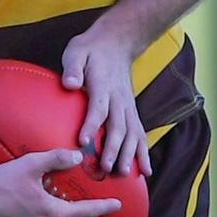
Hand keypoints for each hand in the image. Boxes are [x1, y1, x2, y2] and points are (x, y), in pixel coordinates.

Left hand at [61, 26, 151, 177]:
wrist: (116, 42)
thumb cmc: (91, 49)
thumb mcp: (77, 51)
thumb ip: (73, 68)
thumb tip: (70, 83)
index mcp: (103, 85)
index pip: (98, 107)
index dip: (91, 124)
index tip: (83, 141)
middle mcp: (119, 98)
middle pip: (118, 126)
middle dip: (113, 148)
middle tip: (105, 168)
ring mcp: (128, 105)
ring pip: (132, 133)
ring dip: (129, 154)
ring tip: (123, 174)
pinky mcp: (132, 110)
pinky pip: (141, 133)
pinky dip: (144, 152)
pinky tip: (145, 171)